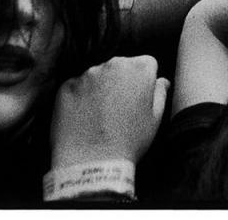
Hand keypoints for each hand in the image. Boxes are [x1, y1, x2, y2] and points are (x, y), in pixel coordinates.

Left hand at [50, 56, 169, 168]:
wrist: (91, 163)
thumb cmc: (129, 142)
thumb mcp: (156, 119)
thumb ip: (161, 93)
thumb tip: (161, 81)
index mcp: (139, 68)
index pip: (147, 64)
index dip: (145, 83)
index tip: (139, 100)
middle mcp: (112, 64)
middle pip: (120, 67)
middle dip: (122, 82)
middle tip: (120, 111)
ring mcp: (86, 75)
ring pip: (97, 77)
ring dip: (100, 89)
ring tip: (100, 118)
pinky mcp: (66, 87)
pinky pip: (76, 88)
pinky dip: (80, 99)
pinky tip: (84, 120)